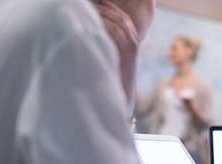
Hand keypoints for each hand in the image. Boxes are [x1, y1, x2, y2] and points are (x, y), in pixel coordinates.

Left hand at [93, 1, 139, 115]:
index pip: (121, 16)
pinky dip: (103, 24)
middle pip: (119, 15)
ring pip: (117, 21)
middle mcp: (134, 40)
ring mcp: (132, 45)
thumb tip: (88, 32)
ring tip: (87, 10)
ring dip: (101, 13)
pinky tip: (91, 23)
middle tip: (89, 4)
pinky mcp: (129, 51)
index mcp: (131, 40)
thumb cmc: (112, 77)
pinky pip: (115, 31)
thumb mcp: (111, 57)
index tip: (96, 4)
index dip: (109, 7)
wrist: (121, 95)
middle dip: (104, 7)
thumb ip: (105, 44)